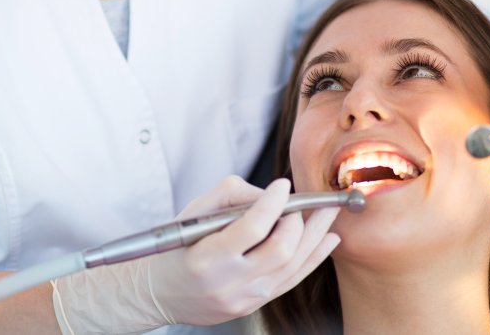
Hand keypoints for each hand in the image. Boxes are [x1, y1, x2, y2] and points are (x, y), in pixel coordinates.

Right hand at [50, 176, 339, 333]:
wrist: (161, 293)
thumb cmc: (175, 248)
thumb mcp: (193, 213)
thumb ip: (231, 196)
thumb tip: (269, 194)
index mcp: (207, 257)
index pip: (252, 228)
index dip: (273, 203)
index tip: (281, 185)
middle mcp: (229, 282)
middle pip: (280, 249)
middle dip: (299, 221)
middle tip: (301, 203)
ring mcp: (245, 297)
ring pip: (294, 265)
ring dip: (315, 236)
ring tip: (329, 213)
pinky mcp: (256, 304)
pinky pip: (293, 279)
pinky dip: (315, 257)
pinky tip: (327, 240)